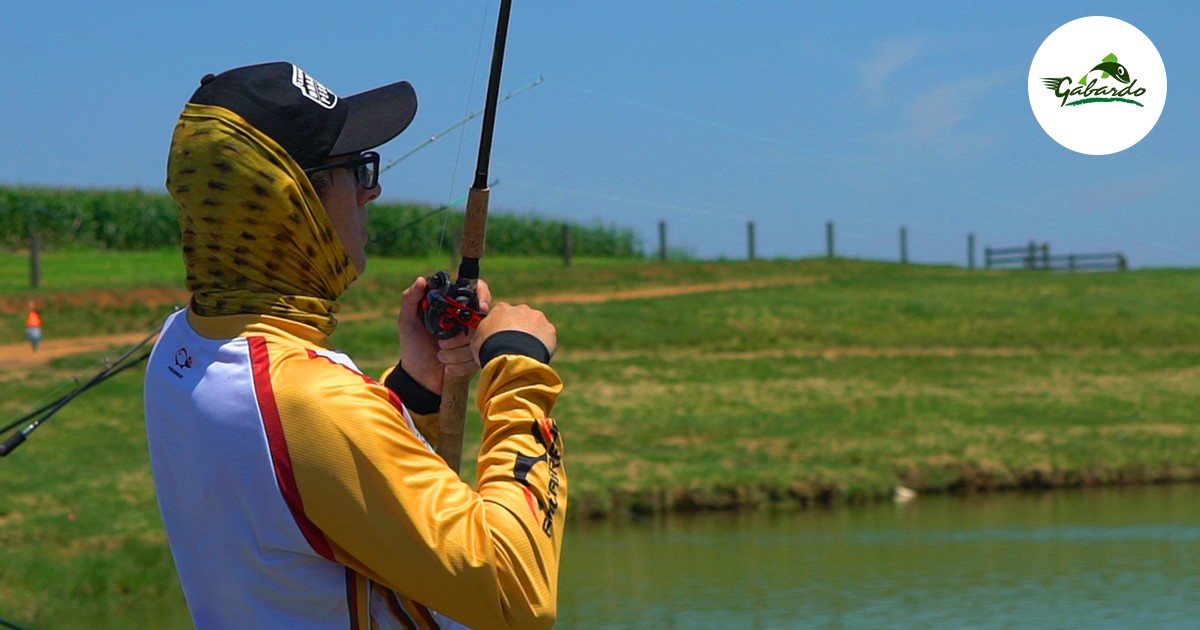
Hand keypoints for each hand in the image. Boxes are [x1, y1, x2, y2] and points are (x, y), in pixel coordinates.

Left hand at [398, 276, 491, 393]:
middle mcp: (467, 319)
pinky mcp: (478, 355)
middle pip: (484, 315)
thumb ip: (410, 299)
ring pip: (481, 337)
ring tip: (441, 355)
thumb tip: (422, 279)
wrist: (420, 378)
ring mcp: (475, 338)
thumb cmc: (413, 347)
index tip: (481, 306)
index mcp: (453, 305)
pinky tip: (449, 367)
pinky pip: (480, 356)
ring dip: (458, 350)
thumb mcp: (407, 322)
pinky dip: (462, 363)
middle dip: (464, 332)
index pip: (477, 290)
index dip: (483, 295)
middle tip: (443, 342)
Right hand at [470, 302, 557, 366]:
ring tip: (526, 352)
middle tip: (515, 346)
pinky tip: (537, 354)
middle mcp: (520, 309)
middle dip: (519, 331)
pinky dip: (543, 344)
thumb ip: (483, 333)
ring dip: (532, 337)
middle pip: (521, 318)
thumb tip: (485, 335)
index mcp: (501, 309)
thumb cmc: (490, 348)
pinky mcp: (549, 329)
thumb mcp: (477, 339)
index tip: (501, 338)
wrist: (511, 356)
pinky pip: (547, 336)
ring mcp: (536, 317)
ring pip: (535, 326)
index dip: (502, 327)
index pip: (502, 314)